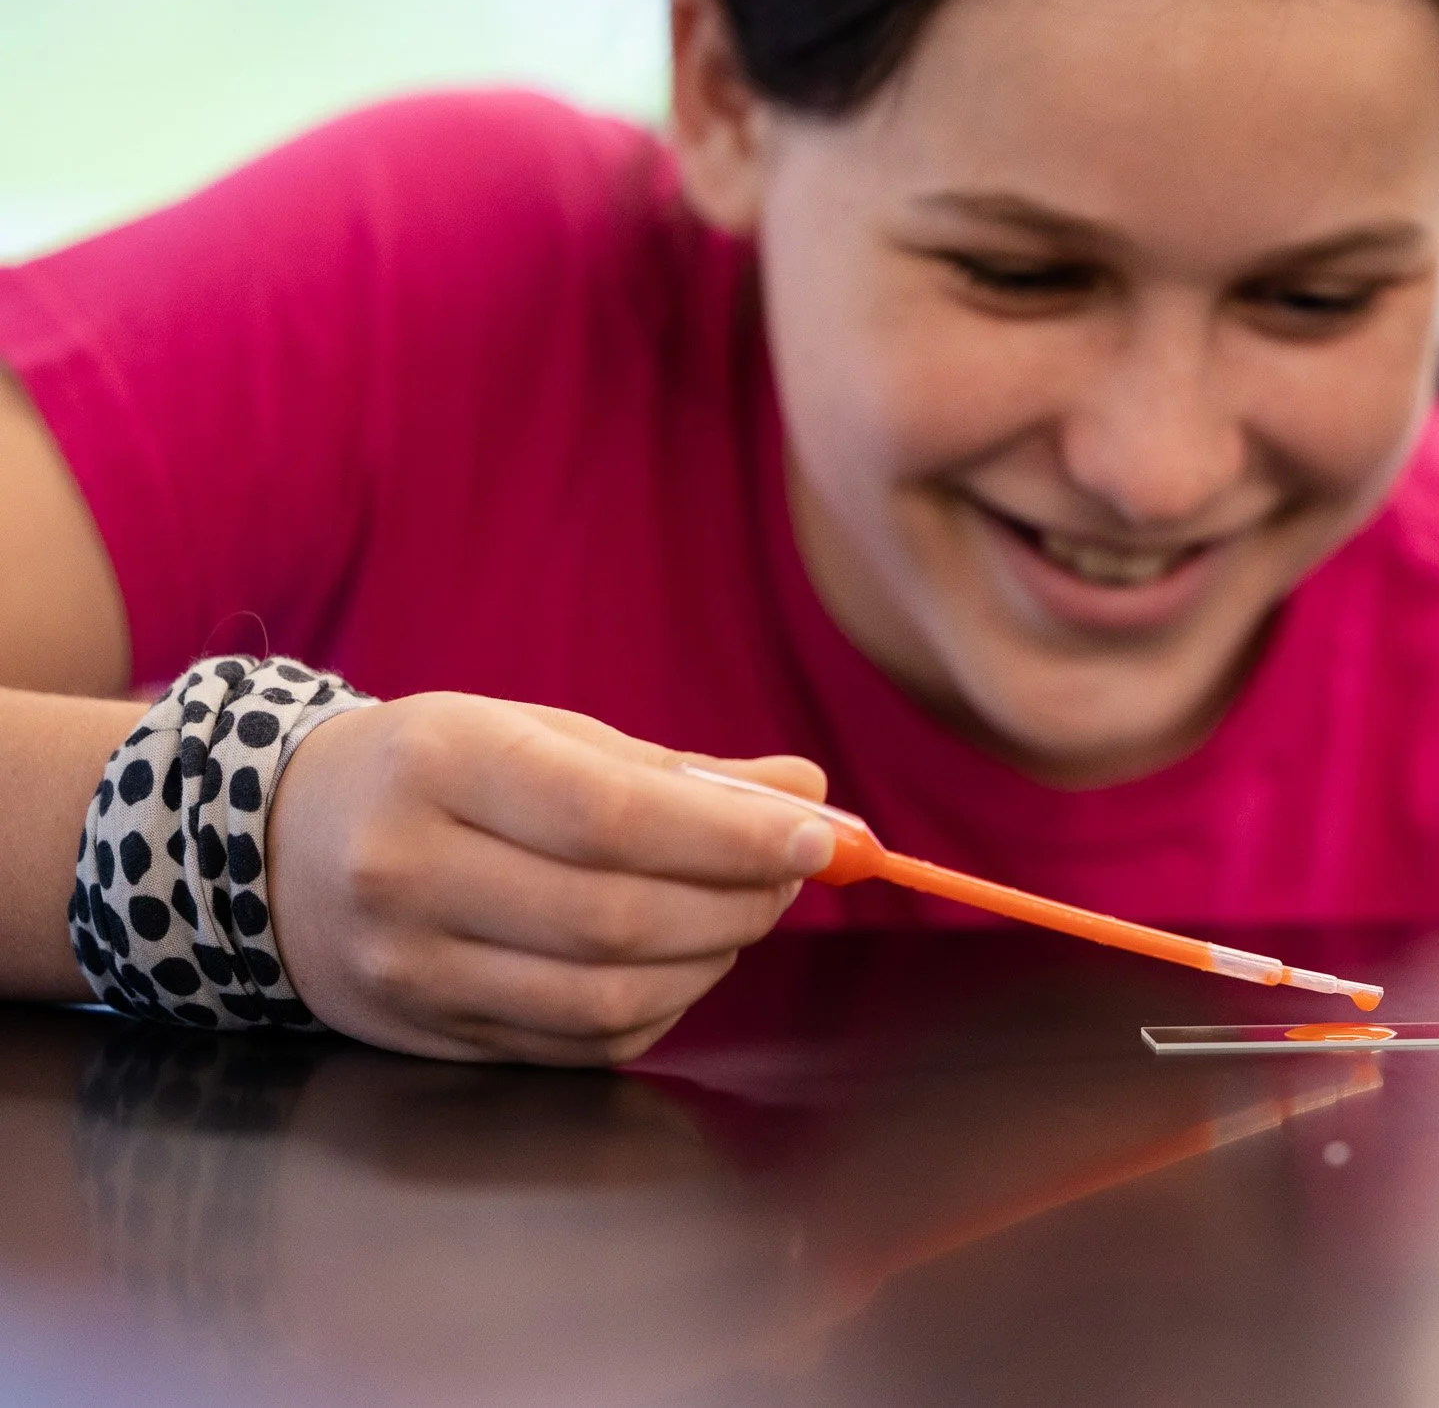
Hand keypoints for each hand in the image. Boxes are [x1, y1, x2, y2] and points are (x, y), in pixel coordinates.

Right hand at [266, 693, 836, 1064]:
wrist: (276, 844)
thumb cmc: (437, 772)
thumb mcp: (540, 736)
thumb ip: (679, 772)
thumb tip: (810, 795)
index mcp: (442, 764)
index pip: (611, 816)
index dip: (731, 836)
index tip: (820, 839)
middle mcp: (411, 870)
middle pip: (617, 916)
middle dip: (737, 901)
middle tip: (790, 875)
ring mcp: (410, 968)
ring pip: (605, 996)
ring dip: (709, 960)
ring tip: (742, 913)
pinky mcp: (428, 1036)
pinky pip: (580, 1044)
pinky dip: (659, 1007)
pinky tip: (680, 962)